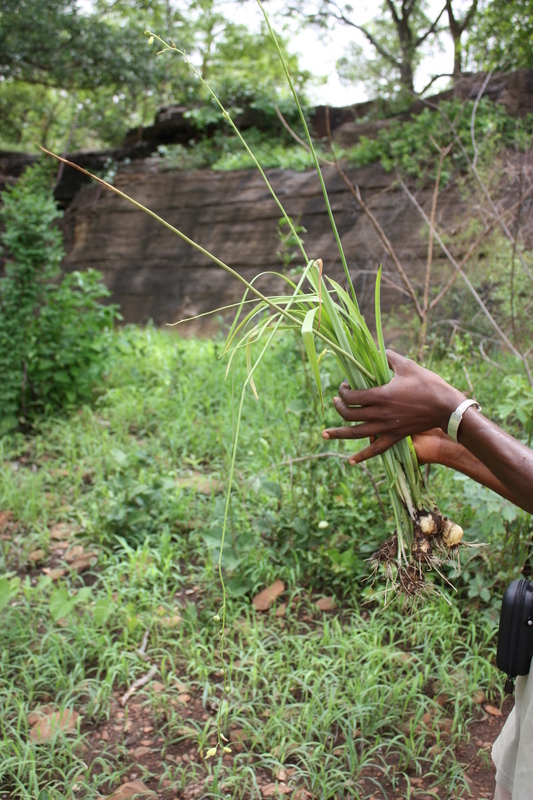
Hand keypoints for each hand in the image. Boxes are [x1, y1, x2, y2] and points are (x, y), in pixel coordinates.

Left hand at [322, 350, 464, 463]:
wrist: (446, 408)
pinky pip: (376, 449)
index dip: (343, 391)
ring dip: (339, 433)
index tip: (345, 386)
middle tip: (336, 401)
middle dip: (339, 407)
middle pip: (349, 414)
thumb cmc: (428, 384)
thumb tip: (378, 351)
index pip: (351, 396)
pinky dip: (362, 456)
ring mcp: (386, 427)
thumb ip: (389, 358)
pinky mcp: (394, 436)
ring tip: (325, 434)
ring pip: (356, 433)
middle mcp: (380, 414)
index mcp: (381, 396)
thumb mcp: (407, 366)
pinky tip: (351, 461)